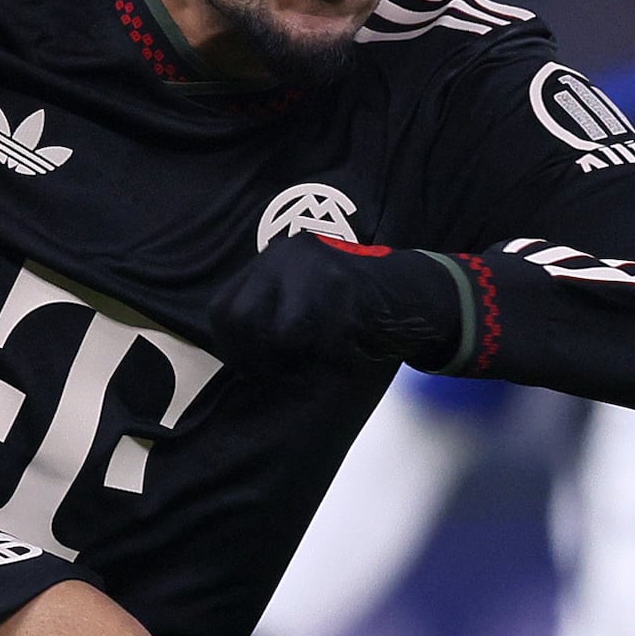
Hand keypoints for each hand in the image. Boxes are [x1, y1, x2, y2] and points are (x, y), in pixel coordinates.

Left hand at [204, 232, 471, 372]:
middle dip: (258, 360)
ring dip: (298, 364)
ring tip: (319, 368)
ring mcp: (318, 274)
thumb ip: (270, 312)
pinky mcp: (349, 294)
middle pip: (244, 321)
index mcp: (274, 259)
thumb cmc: (352, 304)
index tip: (250, 369)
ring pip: (283, 335)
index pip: (224, 309)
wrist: (411, 292)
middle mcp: (288, 259)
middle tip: (283, 376)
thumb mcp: (301, 294)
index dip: (231, 348)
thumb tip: (238, 355)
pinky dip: (338, 364)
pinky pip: (327, 346)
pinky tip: (351, 361)